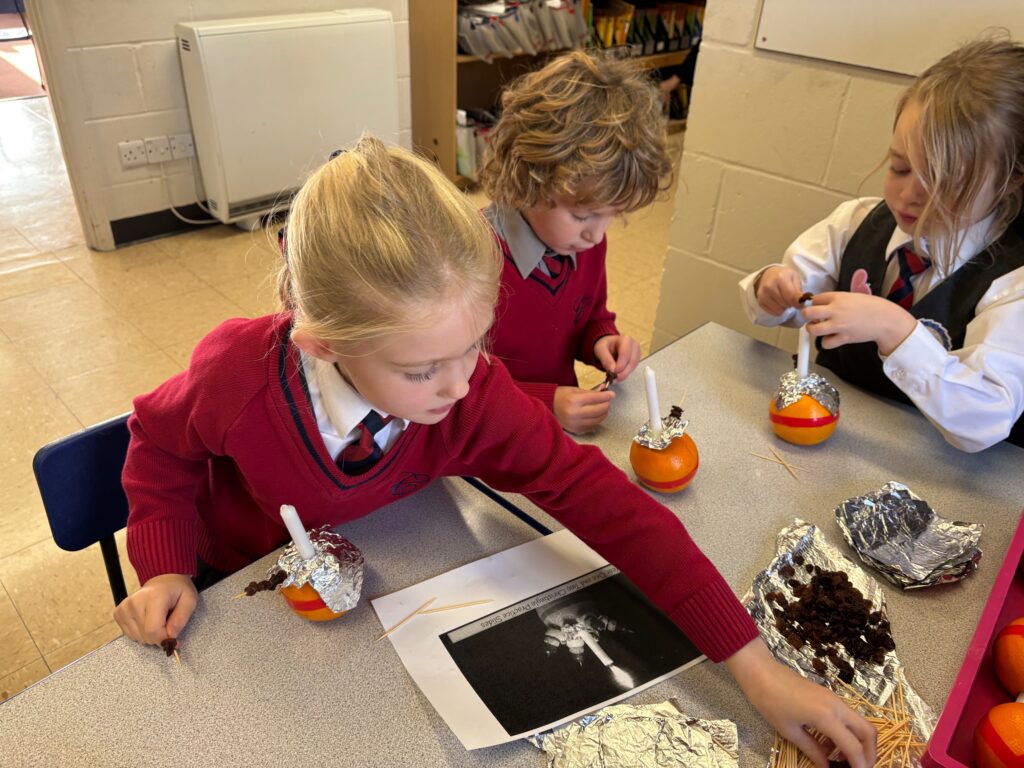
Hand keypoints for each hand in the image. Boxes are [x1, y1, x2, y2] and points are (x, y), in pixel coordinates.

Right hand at [114, 573, 197, 645]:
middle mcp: (135, 602)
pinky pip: (130, 635)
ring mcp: (124, 608)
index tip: (173, 638)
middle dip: (160, 637)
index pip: (153, 630)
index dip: (164, 639)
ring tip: (158, 619)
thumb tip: (171, 637)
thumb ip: (181, 619)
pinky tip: (148, 620)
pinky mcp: (118, 613)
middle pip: (146, 636)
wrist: (163, 580)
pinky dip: (142, 633)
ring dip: (151, 635)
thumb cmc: (177, 590)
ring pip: (138, 638)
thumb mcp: (189, 600)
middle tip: (168, 624)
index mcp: (154, 597)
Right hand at [553, 386, 614, 433]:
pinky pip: (593, 426)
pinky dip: (597, 420)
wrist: (548, 408)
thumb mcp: (574, 390)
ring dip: (604, 413)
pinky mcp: (577, 430)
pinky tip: (595, 414)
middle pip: (599, 410)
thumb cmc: (560, 396)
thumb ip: (590, 392)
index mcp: (573, 401)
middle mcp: (575, 414)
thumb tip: (604, 390)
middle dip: (607, 404)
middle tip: (608, 400)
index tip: (612, 394)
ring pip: (598, 419)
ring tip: (603, 406)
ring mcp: (576, 424)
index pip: (595, 398)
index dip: (606, 396)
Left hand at [594, 335, 641, 381]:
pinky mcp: (636, 360)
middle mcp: (634, 346)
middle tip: (614, 379)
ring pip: (633, 367)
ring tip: (614, 379)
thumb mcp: (601, 350)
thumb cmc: (605, 346)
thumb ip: (606, 360)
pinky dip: (625, 374)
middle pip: (632, 361)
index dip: (621, 365)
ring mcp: (637, 353)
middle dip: (623, 372)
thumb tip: (612, 371)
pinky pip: (632, 369)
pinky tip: (617, 376)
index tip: (614, 372)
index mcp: (626, 340)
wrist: (608, 346)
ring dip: (624, 374)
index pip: (625, 354)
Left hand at [725, 640, 876, 767]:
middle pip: (868, 732)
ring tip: (842, 760)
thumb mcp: (789, 732)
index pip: (854, 747)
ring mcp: (835, 699)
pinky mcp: (829, 696)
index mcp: (827, 717)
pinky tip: (831, 745)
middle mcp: (837, 706)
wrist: (761, 672)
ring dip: (859, 743)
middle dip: (869, 754)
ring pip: (860, 723)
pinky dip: (848, 733)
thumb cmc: (770, 701)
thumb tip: (827, 766)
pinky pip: (848, 717)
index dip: (860, 766)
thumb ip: (812, 751)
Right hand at [755, 266, 804, 314]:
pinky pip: (774, 313)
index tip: (800, 302)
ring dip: (784, 307)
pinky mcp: (760, 302)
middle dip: (791, 303)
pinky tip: (777, 301)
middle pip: (786, 305)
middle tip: (790, 297)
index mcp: (780, 278)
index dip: (799, 303)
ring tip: (783, 298)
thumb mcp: (795, 278)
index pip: (791, 297)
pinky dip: (778, 309)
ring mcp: (762, 295)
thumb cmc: (785, 276)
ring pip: (780, 311)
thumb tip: (801, 303)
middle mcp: (769, 287)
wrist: (769, 274)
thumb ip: (799, 291)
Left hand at [802, 292, 915, 354]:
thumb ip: (836, 299)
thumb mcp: (853, 296)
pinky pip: (825, 343)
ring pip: (813, 330)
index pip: (815, 298)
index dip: (813, 303)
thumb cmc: (871, 307)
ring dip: (813, 329)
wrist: (886, 320)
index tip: (816, 306)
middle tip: (810, 318)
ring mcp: (839, 325)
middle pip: (808, 313)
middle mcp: (836, 311)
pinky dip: (826, 342)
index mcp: (839, 297)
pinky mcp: (844, 338)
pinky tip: (831, 337)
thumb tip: (821, 304)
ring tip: (818, 328)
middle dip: (806, 316)